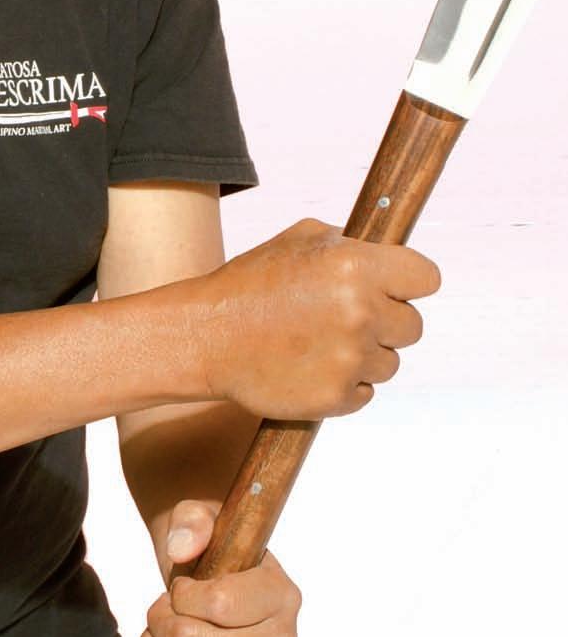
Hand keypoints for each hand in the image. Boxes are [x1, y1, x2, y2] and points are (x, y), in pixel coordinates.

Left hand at [130, 498, 300, 636]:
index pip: (221, 604)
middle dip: (159, 625)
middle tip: (156, 613)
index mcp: (281, 594)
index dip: (183, 597)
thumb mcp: (199, 518)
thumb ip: (191, 521)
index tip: (178, 589)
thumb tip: (181, 546)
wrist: (213, 586)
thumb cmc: (211, 552)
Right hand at [191, 217, 439, 419]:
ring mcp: (351, 358)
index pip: (427, 277)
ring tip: (319, 341)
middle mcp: (361, 312)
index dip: (410, 282)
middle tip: (345, 316)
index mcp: (355, 266)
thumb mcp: (299, 239)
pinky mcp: (339, 397)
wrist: (209, 336)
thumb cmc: (252, 283)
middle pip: (414, 325)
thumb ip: (351, 243)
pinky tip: (311, 365)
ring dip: (365, 355)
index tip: (396, 287)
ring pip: (391, 362)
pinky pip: (367, 391)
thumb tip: (390, 253)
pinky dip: (345, 382)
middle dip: (386, 321)